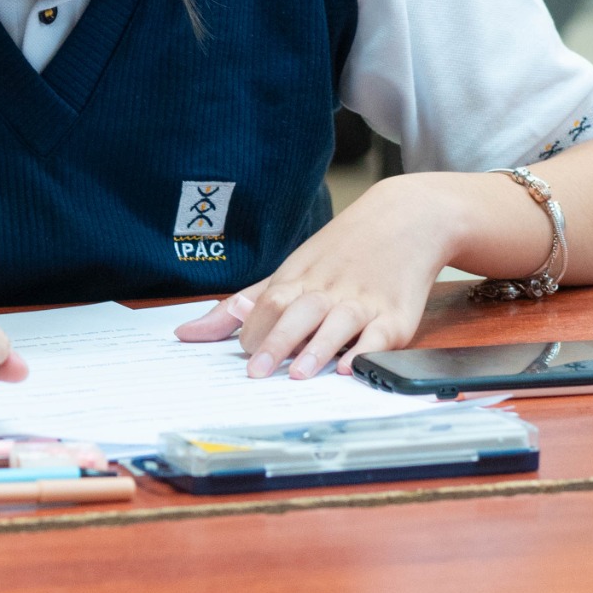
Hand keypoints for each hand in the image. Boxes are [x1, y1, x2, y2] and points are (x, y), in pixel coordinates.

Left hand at [174, 174, 472, 380]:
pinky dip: (367, 351)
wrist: (406, 218)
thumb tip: (186, 334)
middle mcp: (327, 290)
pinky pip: (380, 335)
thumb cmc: (339, 252)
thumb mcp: (290, 270)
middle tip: (257, 373)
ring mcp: (362, 302)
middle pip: (297, 312)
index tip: (242, 353)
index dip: (254, 327)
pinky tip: (354, 367)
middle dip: (276, 342)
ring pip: (337, 324)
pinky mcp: (395, 316)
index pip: (268, 303)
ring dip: (318, 348)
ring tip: (300, 374)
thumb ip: (242, 305)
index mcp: (298, 279)